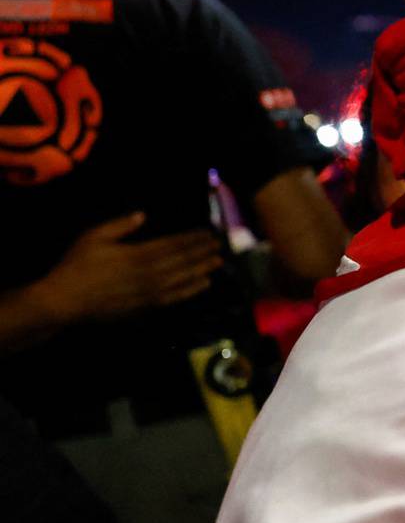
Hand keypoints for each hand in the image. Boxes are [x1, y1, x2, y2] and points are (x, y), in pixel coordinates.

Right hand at [32, 213, 223, 323]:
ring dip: (203, 269)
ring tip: (218, 262)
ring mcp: (151, 292)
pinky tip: (203, 284)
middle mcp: (151, 273)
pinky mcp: (148, 307)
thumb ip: (121, 225)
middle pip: (184, 261)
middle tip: (220, 245)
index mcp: (139, 254)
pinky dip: (193, 290)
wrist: (66, 301)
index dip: (193, 238)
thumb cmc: (77, 266)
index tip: (208, 232)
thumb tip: (143, 214)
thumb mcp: (94, 237)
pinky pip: (177, 297)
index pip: (174, 244)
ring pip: (185, 279)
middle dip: (203, 252)